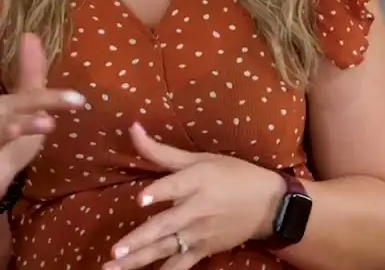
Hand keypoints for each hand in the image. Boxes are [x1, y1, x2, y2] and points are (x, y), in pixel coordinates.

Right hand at [0, 32, 84, 203]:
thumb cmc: (8, 134)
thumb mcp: (25, 106)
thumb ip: (31, 74)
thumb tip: (31, 34)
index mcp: (10, 106)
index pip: (32, 98)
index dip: (54, 98)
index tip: (80, 100)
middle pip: (11, 115)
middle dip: (29, 118)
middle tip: (50, 121)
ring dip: (3, 131)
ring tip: (14, 130)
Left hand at [104, 123, 285, 269]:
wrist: (269, 206)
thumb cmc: (233, 175)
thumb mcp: (201, 158)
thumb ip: (162, 151)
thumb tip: (132, 128)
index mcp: (197, 181)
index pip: (175, 187)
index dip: (158, 192)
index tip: (141, 200)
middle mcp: (196, 209)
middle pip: (166, 225)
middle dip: (140, 239)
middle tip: (117, 251)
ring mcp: (199, 234)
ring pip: (166, 248)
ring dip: (140, 260)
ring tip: (115, 266)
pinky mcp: (204, 250)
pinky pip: (181, 264)